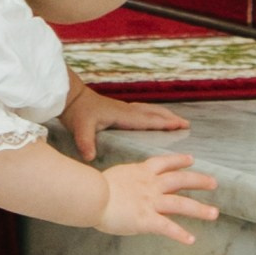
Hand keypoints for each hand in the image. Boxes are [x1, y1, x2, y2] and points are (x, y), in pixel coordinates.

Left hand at [61, 79, 189, 160]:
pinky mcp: (117, 109)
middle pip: (153, 113)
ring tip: (176, 120)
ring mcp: (122, 108)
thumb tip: (89, 157)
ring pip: (148, 110)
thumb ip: (86, 142)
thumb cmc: (76, 112)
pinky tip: (152, 118)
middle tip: (186, 124)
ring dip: (162, 114)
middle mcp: (125, 110)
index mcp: (122, 115)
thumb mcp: (80, 129)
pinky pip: (141, 111)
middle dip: (169, 118)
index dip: (164, 123)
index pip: (147, 120)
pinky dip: (152, 113)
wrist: (69, 97)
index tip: (180, 126)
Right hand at [96, 150, 218, 244]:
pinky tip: (191, 240)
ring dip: (199, 209)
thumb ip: (124, 181)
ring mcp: (150, 202)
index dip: (179, 161)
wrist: (92, 195)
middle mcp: (150, 185)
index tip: (191, 159)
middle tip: (214, 182)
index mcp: (140, 172)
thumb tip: (123, 187)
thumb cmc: (94, 187)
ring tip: (214, 213)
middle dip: (198, 181)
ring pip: (180, 204)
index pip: (164, 163)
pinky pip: (167, 227)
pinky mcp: (146, 219)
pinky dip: (180, 234)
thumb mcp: (114, 177)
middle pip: (179, 180)